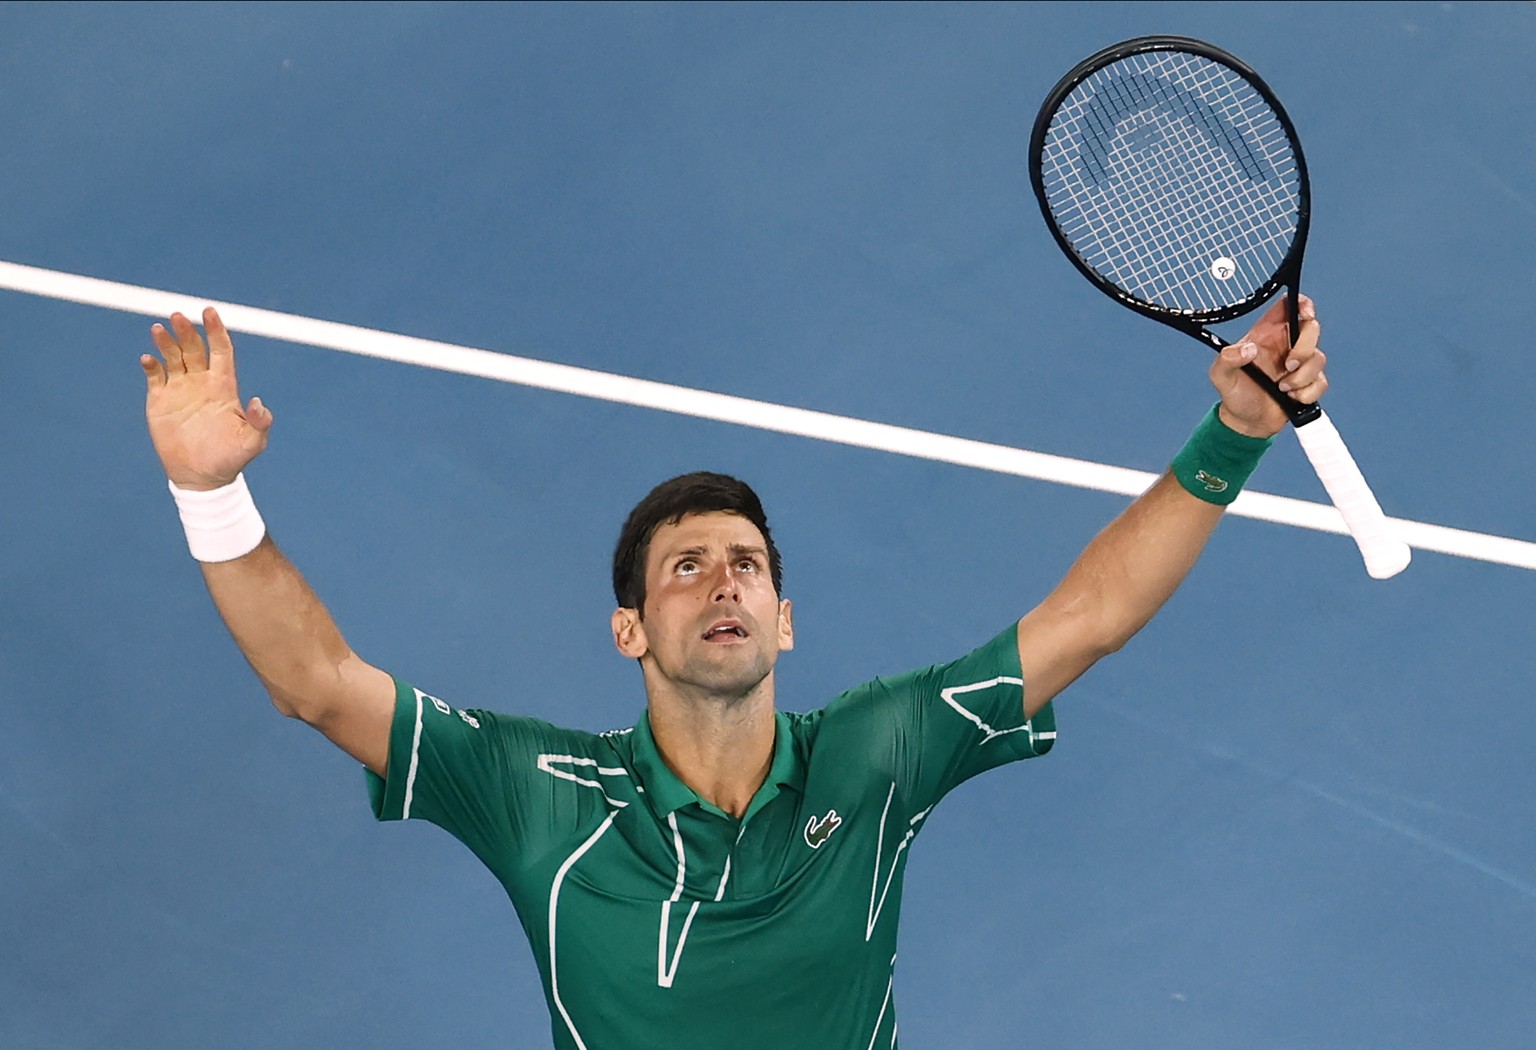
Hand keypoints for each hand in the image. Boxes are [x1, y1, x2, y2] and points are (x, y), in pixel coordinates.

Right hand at [141, 308, 272, 490]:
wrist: (202, 477)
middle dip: (187, 331)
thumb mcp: (252, 442)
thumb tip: (259, 402)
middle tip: (178, 316)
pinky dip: (151, 365)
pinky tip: (148, 359)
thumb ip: (259, 422)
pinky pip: (155, 376)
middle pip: (194, 348)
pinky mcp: (160, 400)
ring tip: (159, 329)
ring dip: (166, 342)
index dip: (216, 331)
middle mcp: (201, 382)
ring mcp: (180, 389)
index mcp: (224, 386)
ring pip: (173, 356)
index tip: (210, 312)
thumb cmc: (230, 459)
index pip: (221, 350)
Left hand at [1209, 294, 1327, 437]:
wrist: (1247, 422)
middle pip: (1312, 328)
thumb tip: (1248, 349)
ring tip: (1282, 388)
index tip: (1306, 313)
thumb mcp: (1220, 375)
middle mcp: (1286, 344)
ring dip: (1302, 377)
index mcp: (1266, 334)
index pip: (1289, 306)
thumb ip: (1227, 358)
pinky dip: (1307, 393)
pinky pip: (1322, 382)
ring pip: (1319, 358)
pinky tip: (1290, 397)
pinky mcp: (1309, 382)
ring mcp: (1300, 363)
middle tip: (1288, 365)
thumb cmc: (1234, 394)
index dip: (1301, 303)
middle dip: (1304, 348)